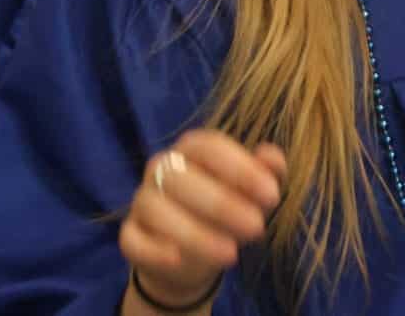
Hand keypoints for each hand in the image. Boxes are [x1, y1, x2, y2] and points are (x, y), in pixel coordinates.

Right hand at [119, 132, 285, 305]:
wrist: (190, 256)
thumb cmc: (224, 214)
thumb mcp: (249, 195)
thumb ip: (263, 174)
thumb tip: (273, 157)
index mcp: (191, 149)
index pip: (209, 146)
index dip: (240, 168)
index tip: (272, 196)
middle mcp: (161, 168)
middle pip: (180, 176)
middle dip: (220, 203)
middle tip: (256, 228)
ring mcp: (142, 200)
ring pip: (155, 208)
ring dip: (192, 232)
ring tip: (230, 253)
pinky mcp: (130, 234)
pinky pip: (132, 238)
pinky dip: (152, 249)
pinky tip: (177, 258)